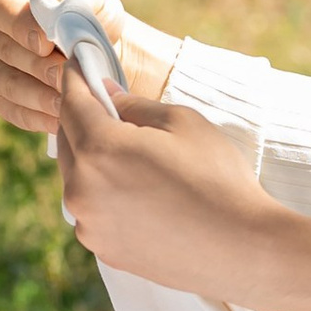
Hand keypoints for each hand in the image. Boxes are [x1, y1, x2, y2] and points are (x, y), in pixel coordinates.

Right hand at [0, 0, 175, 134]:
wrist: (89, 43)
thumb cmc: (87, 9)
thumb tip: (56, 13)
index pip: (0, 4)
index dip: (20, 25)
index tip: (46, 43)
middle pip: (2, 47)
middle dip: (39, 65)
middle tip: (70, 76)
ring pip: (5, 82)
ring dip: (39, 95)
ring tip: (71, 102)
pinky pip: (10, 108)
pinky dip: (37, 116)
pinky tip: (63, 118)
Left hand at [52, 66, 310, 310]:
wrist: (243, 249)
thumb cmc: (218, 179)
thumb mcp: (183, 122)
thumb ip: (135, 104)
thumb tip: (107, 94)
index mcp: (100, 150)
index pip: (71, 101)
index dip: (75, 76)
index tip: (79, 60)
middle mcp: (81, 190)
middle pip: (68, 139)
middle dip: (81, 115)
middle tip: (104, 98)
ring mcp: (89, 225)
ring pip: (78, 177)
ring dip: (92, 156)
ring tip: (127, 148)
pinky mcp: (103, 250)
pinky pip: (92, 209)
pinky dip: (103, 192)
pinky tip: (138, 188)